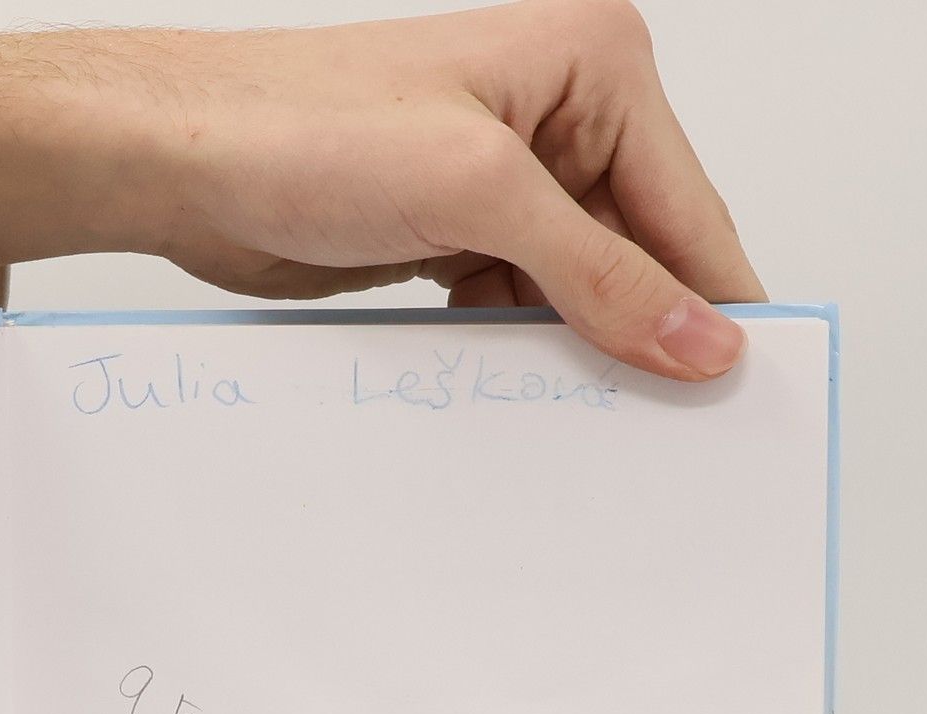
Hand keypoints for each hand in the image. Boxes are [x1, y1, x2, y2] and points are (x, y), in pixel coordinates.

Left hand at [0, 0, 763, 379]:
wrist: (184, 165)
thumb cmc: (304, 128)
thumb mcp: (476, 195)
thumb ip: (597, 273)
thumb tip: (697, 336)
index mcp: (594, 66)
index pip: (688, 207)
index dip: (714, 304)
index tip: (741, 394)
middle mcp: (559, 118)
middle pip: (638, 255)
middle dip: (643, 335)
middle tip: (666, 433)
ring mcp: (504, 183)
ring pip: (576, 293)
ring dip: (575, 355)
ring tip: (592, 428)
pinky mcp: (453, 236)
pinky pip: (516, 310)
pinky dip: (518, 354)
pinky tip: (519, 399)